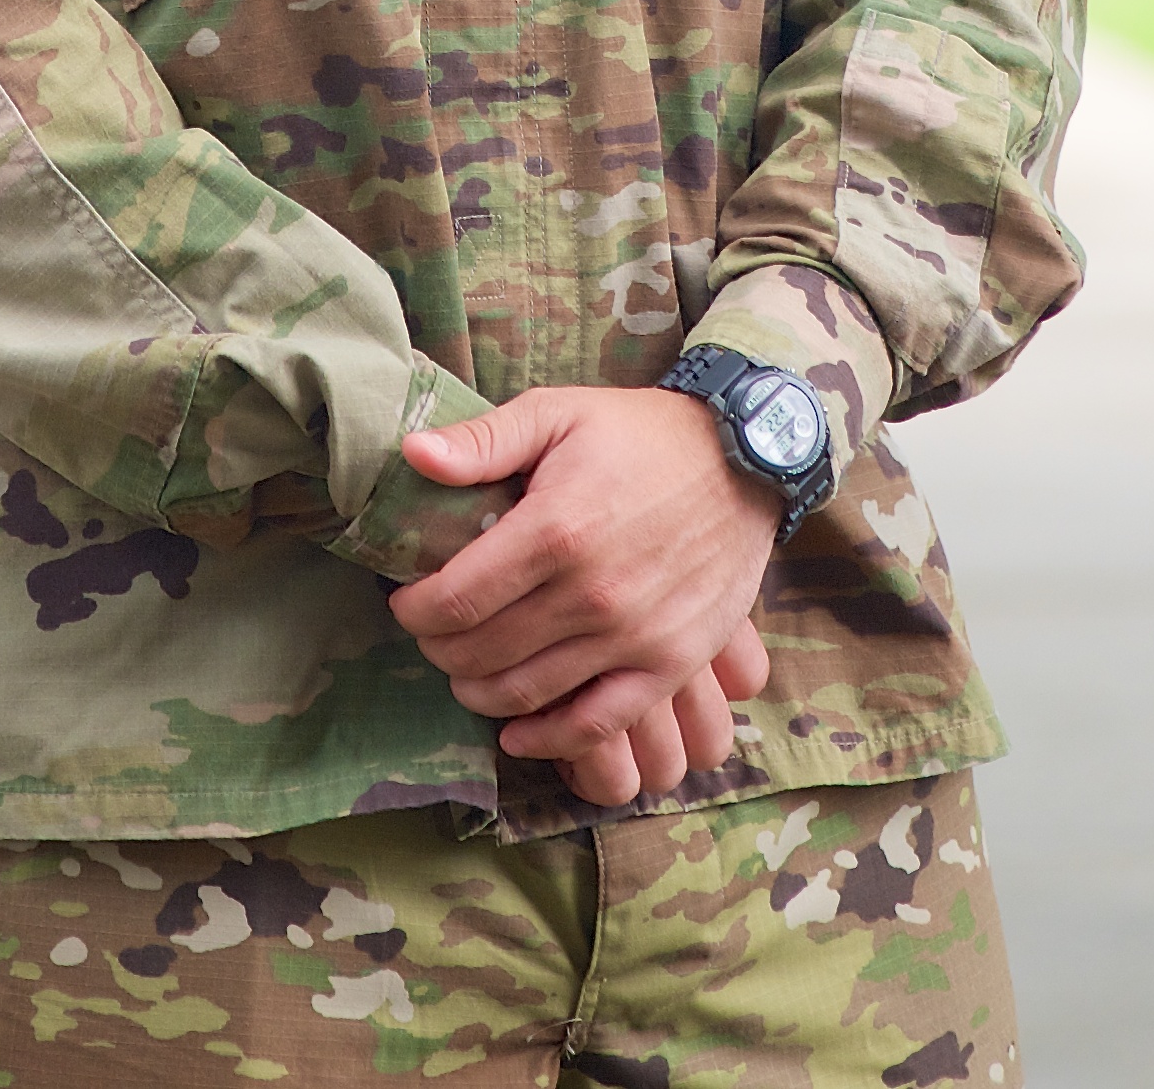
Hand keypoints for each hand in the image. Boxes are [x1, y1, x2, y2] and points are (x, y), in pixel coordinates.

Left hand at [387, 384, 785, 794]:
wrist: (746, 457)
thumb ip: (483, 441)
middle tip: (435, 634)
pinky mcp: (671, 662)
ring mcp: (635, 635)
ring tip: (467, 670)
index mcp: (557, 528)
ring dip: (479, 691)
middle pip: (481, 652)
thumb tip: (411, 455)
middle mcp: (593, 592)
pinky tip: (518, 732)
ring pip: (526, 692)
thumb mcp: (560, 413)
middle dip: (440, 650)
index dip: (415, 611)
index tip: (407, 603)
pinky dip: (548, 738)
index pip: (454, 599)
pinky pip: (597, 724)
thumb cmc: (642, 434)